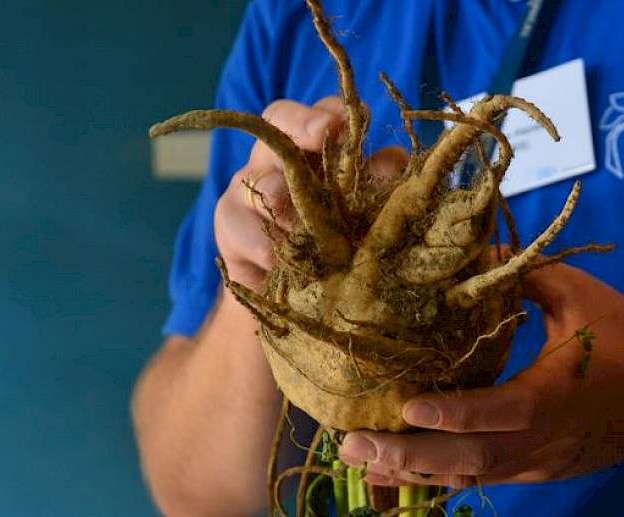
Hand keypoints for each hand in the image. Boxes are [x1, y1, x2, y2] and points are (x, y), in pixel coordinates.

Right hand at [214, 97, 406, 289]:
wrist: (292, 298)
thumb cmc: (333, 248)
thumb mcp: (360, 215)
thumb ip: (377, 184)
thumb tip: (395, 161)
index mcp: (313, 151)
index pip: (320, 114)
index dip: (332, 112)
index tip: (349, 120)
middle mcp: (276, 160)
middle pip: (279, 124)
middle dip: (303, 126)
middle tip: (325, 131)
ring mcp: (246, 190)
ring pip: (261, 180)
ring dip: (285, 199)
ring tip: (305, 222)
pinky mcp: (228, 227)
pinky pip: (241, 227)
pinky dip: (263, 244)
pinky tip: (277, 260)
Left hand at [339, 261, 623, 486]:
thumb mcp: (580, 296)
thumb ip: (522, 277)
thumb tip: (466, 256)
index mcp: (555, 394)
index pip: (499, 412)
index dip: (452, 415)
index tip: (404, 407)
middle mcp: (544, 440)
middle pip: (470, 461)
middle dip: (408, 456)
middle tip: (351, 444)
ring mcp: (541, 463)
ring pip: (471, 479)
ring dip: (413, 473)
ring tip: (359, 463)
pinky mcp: (540, 471)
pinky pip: (484, 480)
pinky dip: (441, 478)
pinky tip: (401, 473)